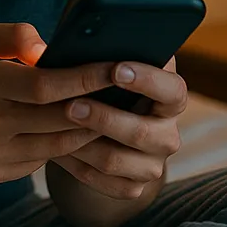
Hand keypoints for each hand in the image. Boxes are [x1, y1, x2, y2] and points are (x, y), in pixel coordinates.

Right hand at [0, 21, 112, 183]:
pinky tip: (81, 130)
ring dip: (89, 128)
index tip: (115, 67)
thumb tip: (48, 49)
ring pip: (57, 143)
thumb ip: (10, 35)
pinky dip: (64, 144)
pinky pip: (42, 158)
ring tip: (114, 111)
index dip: (84, 78)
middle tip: (126, 91)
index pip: (45, 84)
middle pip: (57, 117)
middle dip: (97, 105)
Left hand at [48, 55, 186, 199]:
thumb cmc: (105, 80)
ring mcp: (152, 164)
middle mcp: (168, 133)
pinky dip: (76, 165)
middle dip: (104, 118)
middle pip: (142, 132)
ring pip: (115, 161)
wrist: (104, 123)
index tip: (115, 69)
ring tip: (53, 125)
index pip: (172, 90)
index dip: (147, 80)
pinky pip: (103, 183)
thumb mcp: (112, 61)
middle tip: (72, 104)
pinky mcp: (132, 187)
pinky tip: (55, 148)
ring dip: (81, 143)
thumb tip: (81, 40)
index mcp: (172, 96)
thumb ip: (107, 49)